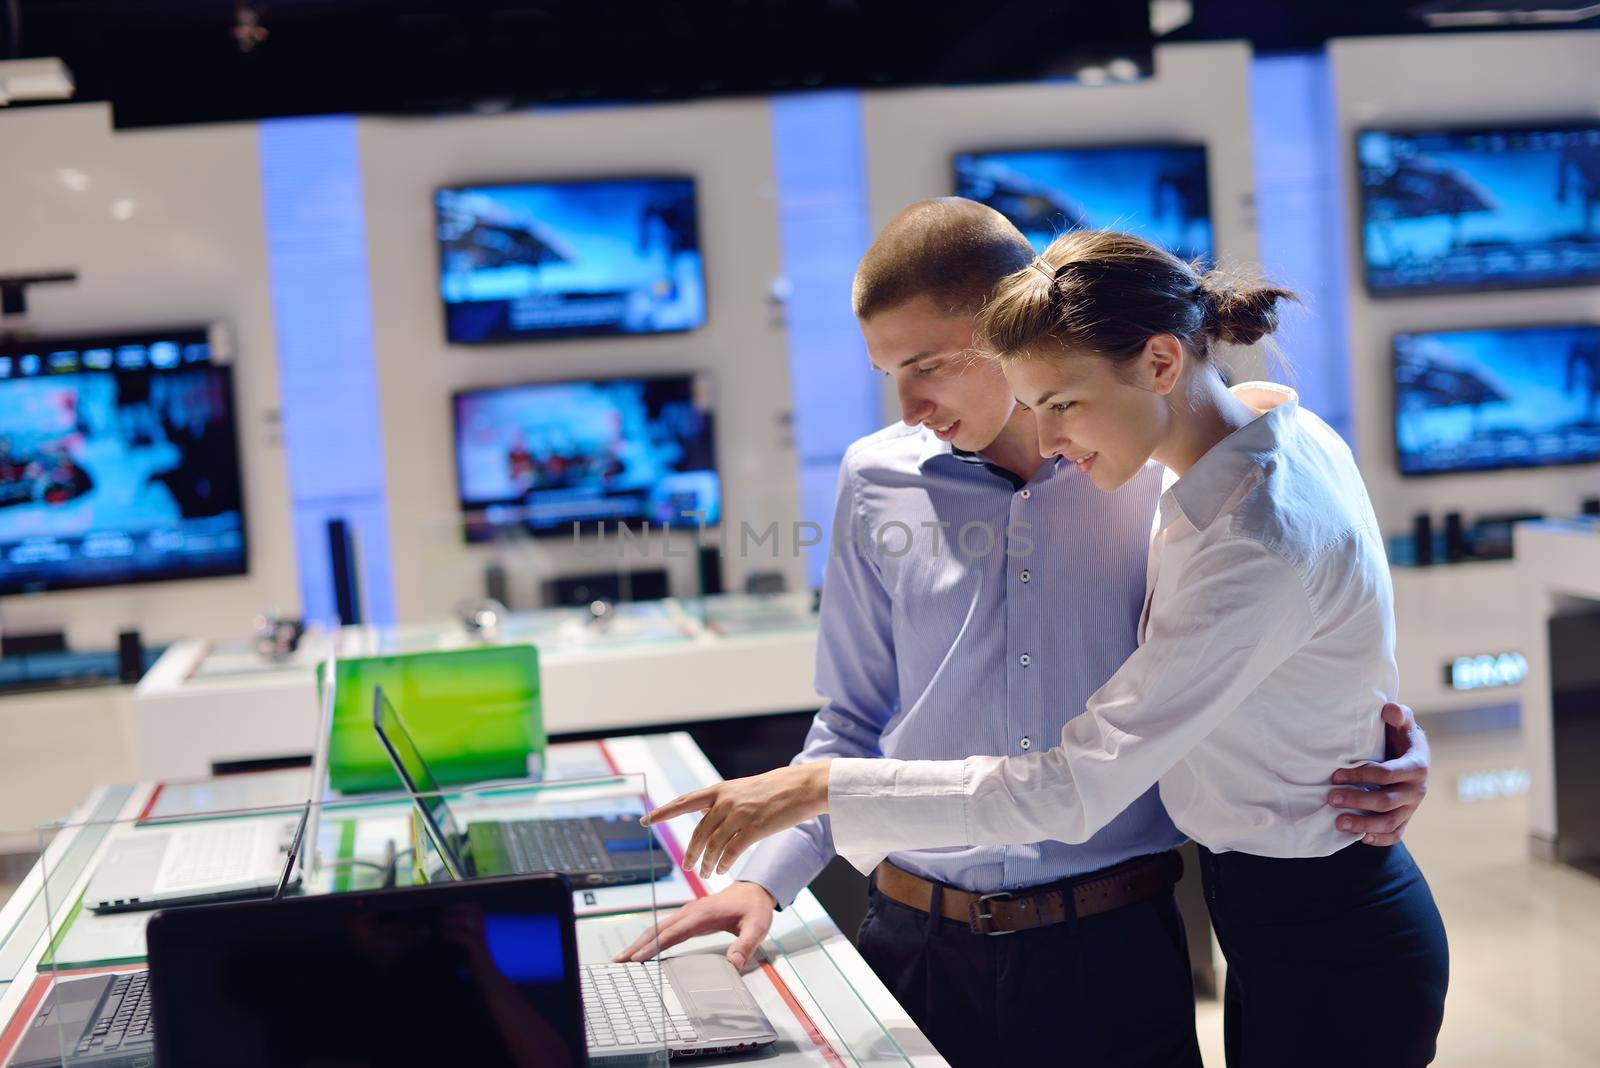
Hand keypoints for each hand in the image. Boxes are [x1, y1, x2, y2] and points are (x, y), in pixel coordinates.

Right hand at [613, 882, 777, 970]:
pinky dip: (650, 939)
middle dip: (637, 945)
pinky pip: (666, 928)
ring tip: (623, 959)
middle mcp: (691, 912)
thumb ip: (746, 945)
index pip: (674, 932)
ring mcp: (688, 914)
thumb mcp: (757, 927)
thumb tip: (734, 964)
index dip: (654, 946)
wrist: (754, 890)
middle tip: (618, 962)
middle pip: (658, 929)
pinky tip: (643, 950)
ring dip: (640, 942)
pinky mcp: (689, 918)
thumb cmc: (755, 908)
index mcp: (703, 914)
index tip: (637, 958)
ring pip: (658, 928)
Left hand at [643, 762, 831, 878]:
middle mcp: (726, 801)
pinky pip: (731, 852)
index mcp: (720, 789)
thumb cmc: (773, 789)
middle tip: (686, 867)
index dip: (663, 812)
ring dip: (706, 862)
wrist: (801, 786)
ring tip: (704, 873)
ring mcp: (740, 814)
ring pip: (713, 845)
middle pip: (699, 832)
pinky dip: (722, 864)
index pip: (684, 802)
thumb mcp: (742, 789)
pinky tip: (720, 870)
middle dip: (690, 852)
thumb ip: (723, 803)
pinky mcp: (755, 828)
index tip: (645, 820)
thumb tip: (707, 818)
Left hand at [1328, 702, 1430, 845]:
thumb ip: (1398, 715)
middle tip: (1330, 799)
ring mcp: (1412, 806)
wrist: (1413, 755)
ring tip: (1338, 823)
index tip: (1335, 775)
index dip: (1360, 776)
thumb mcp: (1402, 722)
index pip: (1387, 775)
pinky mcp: (1407, 817)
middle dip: (1357, 801)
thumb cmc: (1401, 736)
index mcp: (1417, 766)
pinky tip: (1360, 838)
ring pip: (1390, 822)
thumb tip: (1388, 709)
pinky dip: (1380, 839)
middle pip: (1386, 801)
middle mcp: (1417, 790)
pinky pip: (1396, 833)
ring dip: (1364, 825)